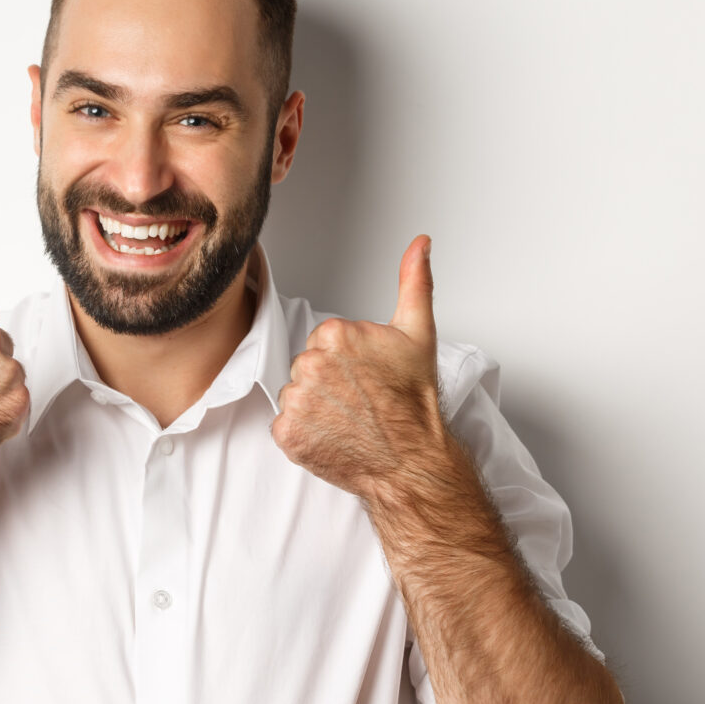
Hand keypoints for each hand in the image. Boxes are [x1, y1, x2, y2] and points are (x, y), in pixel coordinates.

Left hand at [270, 234, 454, 502]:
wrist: (412, 459)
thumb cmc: (414, 401)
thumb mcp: (418, 333)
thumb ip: (413, 282)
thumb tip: (419, 244)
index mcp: (335, 334)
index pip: (323, 341)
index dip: (346, 360)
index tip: (367, 375)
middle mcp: (310, 364)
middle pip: (307, 366)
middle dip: (329, 381)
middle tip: (360, 398)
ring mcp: (297, 400)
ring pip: (295, 395)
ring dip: (316, 407)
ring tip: (348, 418)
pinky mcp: (286, 433)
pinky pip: (284, 426)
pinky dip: (304, 433)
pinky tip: (331, 435)